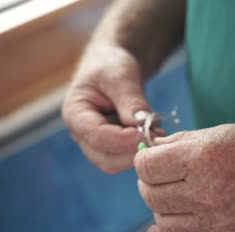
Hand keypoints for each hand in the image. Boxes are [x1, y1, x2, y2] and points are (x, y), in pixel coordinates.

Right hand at [63, 43, 154, 173]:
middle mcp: (82, 134)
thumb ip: (130, 100)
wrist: (112, 65)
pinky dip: (141, 150)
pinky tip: (154, 134)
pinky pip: (125, 157)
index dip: (122, 140)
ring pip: (116, 163)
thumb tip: (143, 125)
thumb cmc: (110, 65)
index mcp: (75, 114)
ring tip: (158, 133)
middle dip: (132, 152)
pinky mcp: (111, 147)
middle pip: (104, 159)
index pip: (96, 136)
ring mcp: (96, 143)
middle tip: (158, 136)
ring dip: (138, 153)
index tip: (146, 134)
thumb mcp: (121, 76)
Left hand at [134, 124, 234, 231]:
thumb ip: (181, 142)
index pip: (147, 166)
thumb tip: (152, 148)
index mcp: (202, 158)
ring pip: (163, 223)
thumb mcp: (220, 132)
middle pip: (151, 195)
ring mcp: (215, 221)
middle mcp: (205, 192)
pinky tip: (160, 228)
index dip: (143, 159)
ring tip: (169, 196)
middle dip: (148, 183)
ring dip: (159, 208)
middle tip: (158, 176)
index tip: (149, 157)